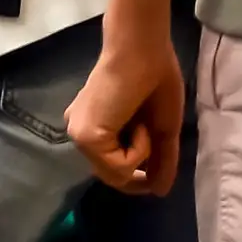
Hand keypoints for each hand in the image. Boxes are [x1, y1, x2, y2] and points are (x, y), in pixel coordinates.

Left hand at [67, 23, 185, 195]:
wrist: (145, 49)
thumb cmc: (155, 78)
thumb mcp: (162, 128)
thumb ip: (160, 161)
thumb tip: (160, 192)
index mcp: (93, 127)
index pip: (110, 167)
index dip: (134, 178)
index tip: (154, 178)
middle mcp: (81, 133)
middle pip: (112, 175)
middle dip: (140, 169)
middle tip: (155, 148)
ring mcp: (80, 135)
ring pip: (116, 174)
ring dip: (141, 155)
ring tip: (145, 125)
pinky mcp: (86, 137)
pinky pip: (119, 166)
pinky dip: (138, 151)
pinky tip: (139, 126)